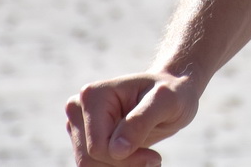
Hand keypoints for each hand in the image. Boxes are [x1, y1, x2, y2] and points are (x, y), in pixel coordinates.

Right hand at [66, 70, 199, 166]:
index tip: (155, 158)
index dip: (126, 159)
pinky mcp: (84, 139)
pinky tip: (138, 160)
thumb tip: (116, 150)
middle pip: (89, 159)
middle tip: (153, 160)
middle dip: (123, 165)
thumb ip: (141, 121)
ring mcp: (79, 125)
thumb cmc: (172, 92)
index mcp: (92, 95)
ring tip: (147, 159)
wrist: (172, 94)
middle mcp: (78, 109)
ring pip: (89, 166)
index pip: (97, 146)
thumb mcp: (166, 101)